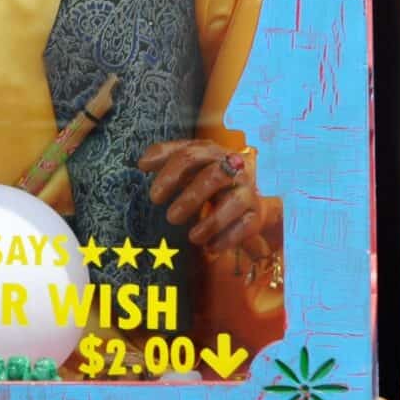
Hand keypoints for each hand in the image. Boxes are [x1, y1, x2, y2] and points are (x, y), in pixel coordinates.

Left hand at [137, 140, 263, 258]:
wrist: (242, 191)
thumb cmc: (204, 173)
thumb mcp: (186, 162)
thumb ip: (164, 157)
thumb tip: (143, 163)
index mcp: (211, 152)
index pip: (189, 156)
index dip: (170, 176)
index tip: (155, 197)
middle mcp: (232, 167)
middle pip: (213, 177)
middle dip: (191, 198)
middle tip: (171, 218)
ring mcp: (246, 190)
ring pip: (234, 202)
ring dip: (212, 221)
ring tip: (192, 237)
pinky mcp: (256, 212)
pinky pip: (247, 224)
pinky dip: (228, 237)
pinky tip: (210, 247)